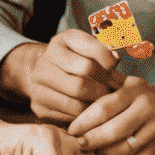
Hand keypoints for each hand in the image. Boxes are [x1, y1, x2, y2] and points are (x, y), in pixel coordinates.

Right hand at [0, 28, 135, 121]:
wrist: (45, 77)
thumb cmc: (76, 63)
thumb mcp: (88, 51)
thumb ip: (104, 55)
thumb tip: (116, 60)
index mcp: (63, 40)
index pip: (92, 48)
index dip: (109, 60)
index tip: (115, 70)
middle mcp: (47, 58)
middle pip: (85, 71)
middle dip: (104, 83)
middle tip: (113, 89)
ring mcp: (39, 83)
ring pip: (78, 96)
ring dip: (96, 101)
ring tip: (104, 100)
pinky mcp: (38, 105)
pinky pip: (69, 114)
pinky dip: (85, 114)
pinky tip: (90, 109)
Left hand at [69, 75, 154, 154]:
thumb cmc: (141, 94)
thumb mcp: (125, 83)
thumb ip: (103, 90)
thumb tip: (71, 102)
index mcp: (136, 90)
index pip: (106, 108)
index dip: (85, 122)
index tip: (71, 130)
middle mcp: (150, 108)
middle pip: (115, 131)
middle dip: (92, 141)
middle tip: (77, 145)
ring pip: (125, 150)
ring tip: (88, 152)